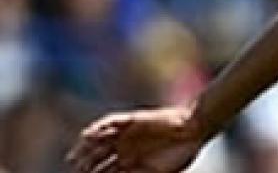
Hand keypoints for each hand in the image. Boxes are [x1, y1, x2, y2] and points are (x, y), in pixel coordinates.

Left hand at [67, 105, 205, 172]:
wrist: (194, 131)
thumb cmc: (179, 155)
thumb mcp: (154, 172)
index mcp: (130, 163)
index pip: (105, 172)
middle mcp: (125, 148)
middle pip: (98, 157)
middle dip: (84, 164)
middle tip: (76, 169)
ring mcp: (127, 133)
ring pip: (100, 140)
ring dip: (86, 148)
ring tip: (74, 157)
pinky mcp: (132, 120)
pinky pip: (111, 122)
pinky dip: (98, 127)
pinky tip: (88, 135)